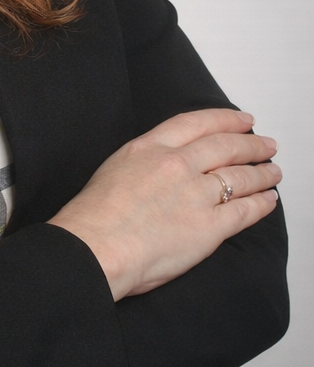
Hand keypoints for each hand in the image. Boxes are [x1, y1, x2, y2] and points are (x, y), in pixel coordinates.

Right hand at [49, 109, 280, 300]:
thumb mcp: (114, 170)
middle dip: (252, 144)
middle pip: (226, 146)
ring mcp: (194, 194)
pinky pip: (244, 211)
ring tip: (273, 172)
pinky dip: (261, 204)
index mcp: (149, 148)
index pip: (197, 123)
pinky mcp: (208, 226)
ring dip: (262, 173)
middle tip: (266, 145)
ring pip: (240, 177)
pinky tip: (268, 201)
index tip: (242, 119)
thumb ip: (143, 163)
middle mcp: (176, 165)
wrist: (93, 247)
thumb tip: (159, 170)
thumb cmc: (92, 218)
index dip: (225, 119)